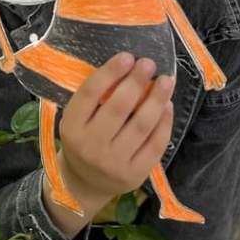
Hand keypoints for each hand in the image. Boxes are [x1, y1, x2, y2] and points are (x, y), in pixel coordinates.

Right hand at [57, 52, 175, 212]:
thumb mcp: (77, 120)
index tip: (126, 56)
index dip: (109, 72)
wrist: (85, 183)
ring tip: (166, 81)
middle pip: (118, 107)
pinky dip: (164, 122)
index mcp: (71, 127)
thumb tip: (128, 67)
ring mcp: (114, 163)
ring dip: (156, 99)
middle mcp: (91, 146)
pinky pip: (155, 144)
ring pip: (141, 125)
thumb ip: (95, 99)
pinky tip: (167, 106)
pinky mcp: (135, 174)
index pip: (90, 93)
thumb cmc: (82, 140)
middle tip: (149, 63)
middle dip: (136, 81)